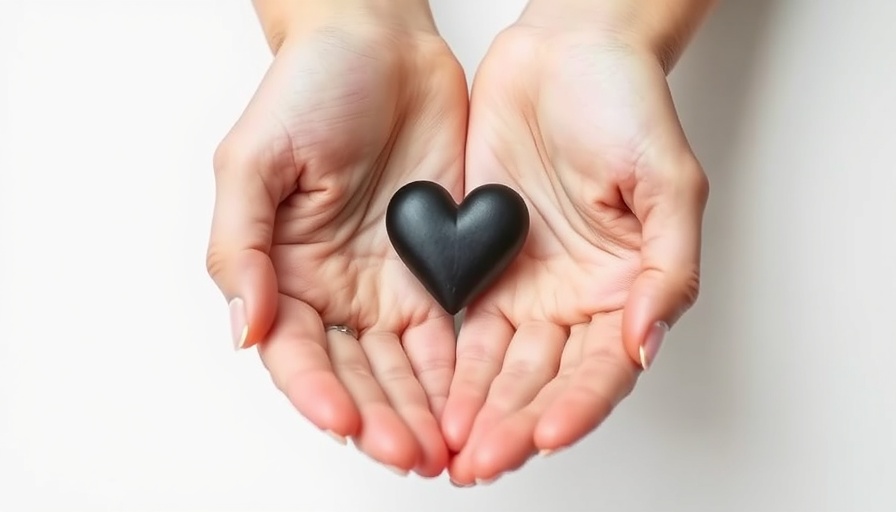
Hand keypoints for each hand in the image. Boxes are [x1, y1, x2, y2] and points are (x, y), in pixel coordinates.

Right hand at [206, 5, 467, 476]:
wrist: (381, 45)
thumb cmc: (311, 89)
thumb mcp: (254, 161)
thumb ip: (242, 247)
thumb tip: (245, 328)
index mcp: (285, 271)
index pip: (298, 352)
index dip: (318, 392)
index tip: (345, 421)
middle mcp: (337, 287)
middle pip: (357, 373)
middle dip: (382, 418)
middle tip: (408, 452)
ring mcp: (390, 281)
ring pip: (406, 366)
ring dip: (422, 410)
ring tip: (443, 447)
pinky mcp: (440, 266)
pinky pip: (451, 331)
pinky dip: (459, 371)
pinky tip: (471, 400)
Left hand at [442, 21, 708, 483]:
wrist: (565, 53)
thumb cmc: (625, 104)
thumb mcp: (669, 183)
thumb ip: (666, 269)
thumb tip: (645, 343)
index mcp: (625, 288)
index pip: (602, 368)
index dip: (577, 406)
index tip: (546, 434)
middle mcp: (574, 298)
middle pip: (544, 380)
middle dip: (515, 424)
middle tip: (484, 460)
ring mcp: (525, 285)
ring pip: (499, 367)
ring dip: (477, 410)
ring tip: (452, 448)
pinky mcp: (478, 264)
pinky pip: (460, 328)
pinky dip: (449, 367)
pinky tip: (433, 398)